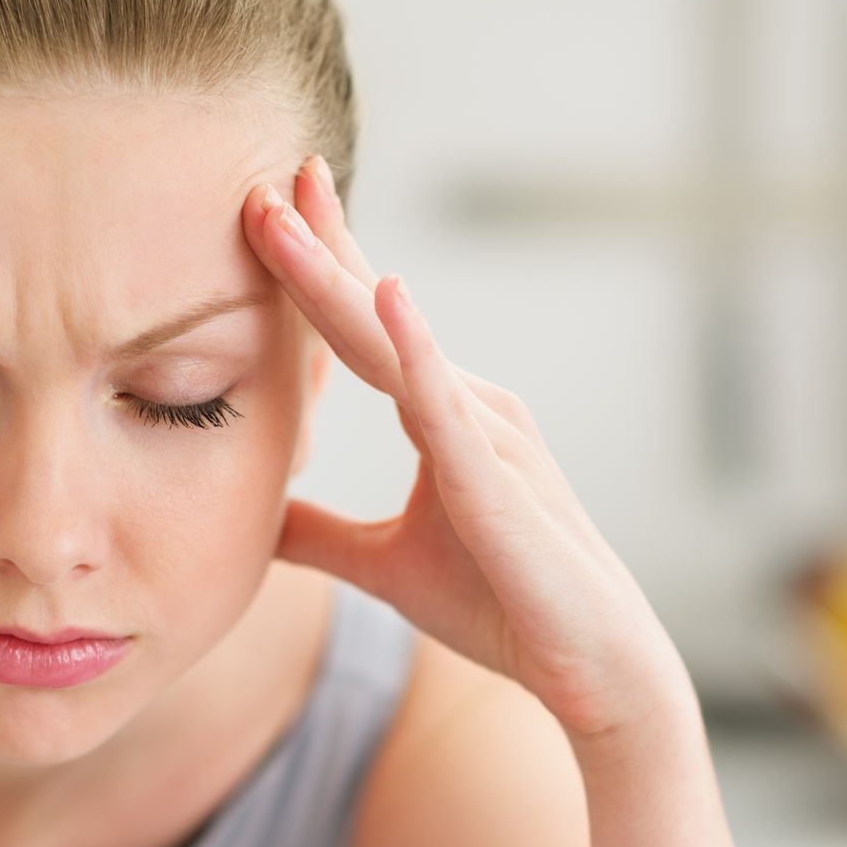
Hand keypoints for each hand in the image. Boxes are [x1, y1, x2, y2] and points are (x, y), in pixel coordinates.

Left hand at [241, 157, 680, 741]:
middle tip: (265, 178)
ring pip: (398, 347)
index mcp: (443, 417)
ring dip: (340, 279)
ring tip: (291, 213)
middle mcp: (469, 407)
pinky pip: (448, 411)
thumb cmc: (501, 607)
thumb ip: (322, 534)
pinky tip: (390, 298)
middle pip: (375, 315)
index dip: (317, 268)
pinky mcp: (500, 485)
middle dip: (320, 244)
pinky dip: (418, 354)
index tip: (267, 206)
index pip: (364, 329)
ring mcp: (489, 437)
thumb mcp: (382, 567)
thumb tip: (257, 517)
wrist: (589, 668)